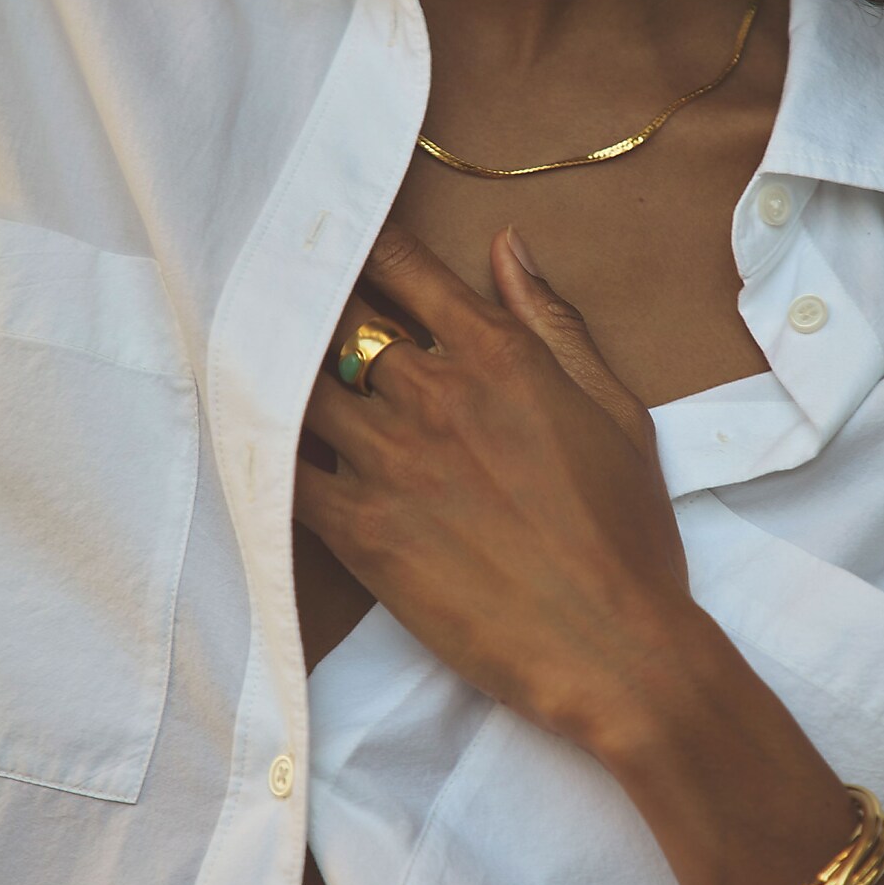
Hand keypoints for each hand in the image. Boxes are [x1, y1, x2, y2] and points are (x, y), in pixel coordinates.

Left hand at [293, 220, 703, 748]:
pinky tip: (256, 438)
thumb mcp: (614, 408)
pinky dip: (267, 447)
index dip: (365, 245)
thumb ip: (553, 322)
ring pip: (302, 388)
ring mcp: (389, 461)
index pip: (406, 269)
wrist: (611, 645)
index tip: (338, 239)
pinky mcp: (357, 528)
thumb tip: (507, 247)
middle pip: (341, 323)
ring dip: (283, 372)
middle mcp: (434, 394)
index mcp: (498, 356)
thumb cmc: (627, 531)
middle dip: (315, 306)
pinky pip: (284, 469)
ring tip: (257, 362)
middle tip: (282, 295)